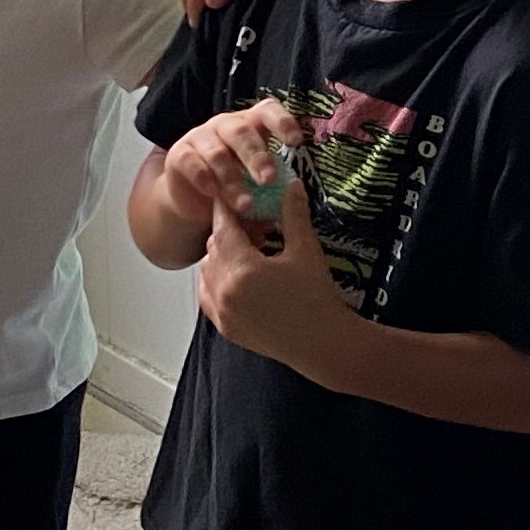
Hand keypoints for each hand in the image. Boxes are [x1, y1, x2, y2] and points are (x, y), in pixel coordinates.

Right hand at [161, 100, 306, 223]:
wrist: (195, 200)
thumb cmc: (235, 185)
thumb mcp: (256, 183)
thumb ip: (272, 184)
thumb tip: (294, 198)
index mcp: (251, 124)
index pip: (268, 111)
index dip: (282, 122)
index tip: (295, 142)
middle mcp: (226, 125)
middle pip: (242, 132)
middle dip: (257, 156)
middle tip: (269, 179)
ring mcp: (200, 136)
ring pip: (217, 152)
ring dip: (232, 179)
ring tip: (245, 205)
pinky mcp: (179, 154)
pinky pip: (191, 162)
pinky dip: (204, 178)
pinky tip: (213, 194)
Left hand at [197, 189, 353, 379]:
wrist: (323, 344)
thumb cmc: (317, 299)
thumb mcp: (306, 251)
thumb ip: (293, 215)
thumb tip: (292, 185)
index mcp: (242, 269)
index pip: (223, 227)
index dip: (226, 208)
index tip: (230, 196)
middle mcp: (225, 291)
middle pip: (213, 248)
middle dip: (228, 232)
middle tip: (249, 224)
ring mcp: (222, 312)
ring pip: (207, 271)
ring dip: (220, 256)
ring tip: (246, 251)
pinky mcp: (225, 328)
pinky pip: (207, 295)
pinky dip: (215, 281)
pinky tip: (235, 276)